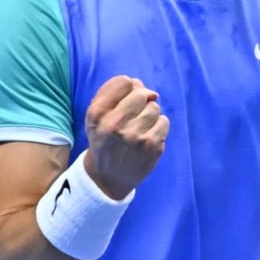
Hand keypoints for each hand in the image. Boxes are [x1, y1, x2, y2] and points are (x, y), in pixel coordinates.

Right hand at [83, 75, 169, 199]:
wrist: (107, 177)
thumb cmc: (103, 140)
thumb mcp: (95, 115)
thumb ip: (112, 92)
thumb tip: (140, 84)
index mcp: (98, 113)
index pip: (123, 82)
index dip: (128, 87)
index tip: (126, 98)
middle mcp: (115, 124)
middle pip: (141, 94)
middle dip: (141, 101)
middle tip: (134, 115)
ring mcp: (135, 137)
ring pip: (154, 108)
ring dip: (149, 114)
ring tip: (139, 127)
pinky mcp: (152, 147)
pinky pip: (164, 122)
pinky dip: (158, 127)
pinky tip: (147, 136)